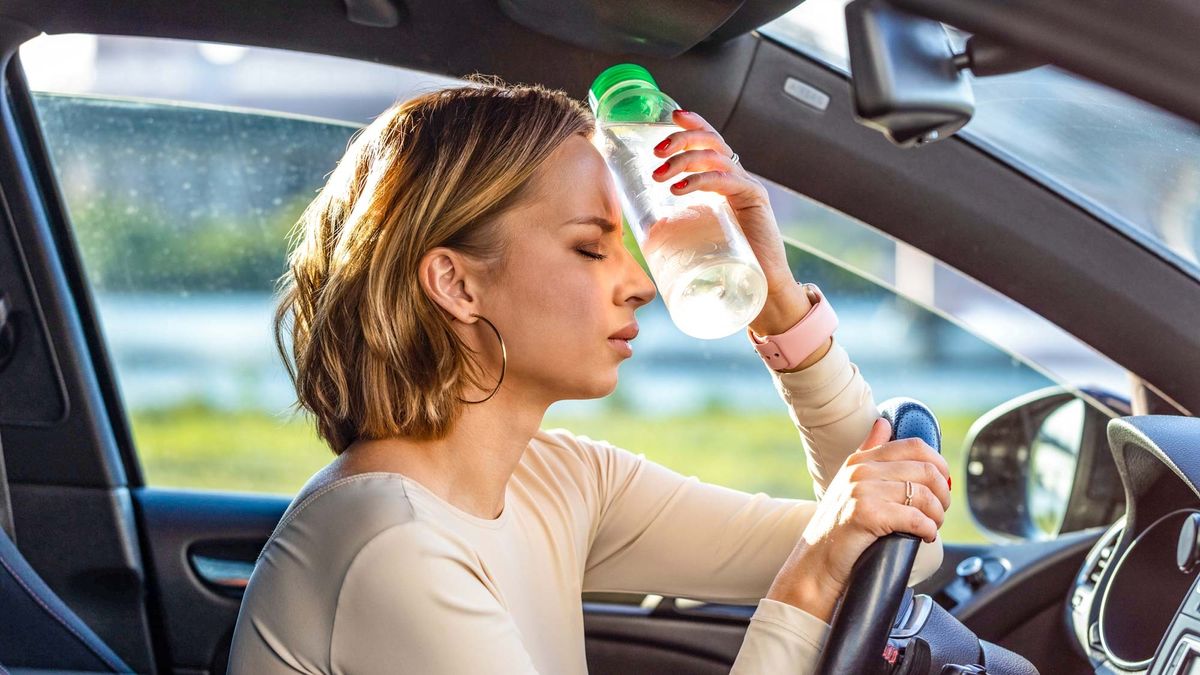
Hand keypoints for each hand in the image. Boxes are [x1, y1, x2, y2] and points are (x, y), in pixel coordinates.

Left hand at [649, 109, 794, 292]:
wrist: (763, 288)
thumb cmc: (728, 265)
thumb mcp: (698, 235)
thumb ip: (680, 224)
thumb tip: (644, 229)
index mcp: (726, 181)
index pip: (710, 141)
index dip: (693, 124)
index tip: (670, 116)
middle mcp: (738, 178)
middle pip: (711, 141)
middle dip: (682, 139)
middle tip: (656, 151)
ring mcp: (748, 187)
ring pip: (715, 157)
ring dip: (683, 160)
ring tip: (659, 174)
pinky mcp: (755, 201)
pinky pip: (726, 180)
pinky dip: (700, 180)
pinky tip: (679, 188)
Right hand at [766, 417, 951, 619]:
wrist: (815, 561)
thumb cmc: (837, 527)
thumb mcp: (849, 482)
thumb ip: (868, 452)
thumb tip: (884, 423)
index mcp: (861, 460)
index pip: (914, 447)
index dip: (939, 465)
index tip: (941, 486)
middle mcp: (861, 470)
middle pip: (926, 471)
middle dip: (942, 494)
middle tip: (940, 512)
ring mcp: (862, 490)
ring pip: (924, 496)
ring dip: (937, 515)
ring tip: (932, 526)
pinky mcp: (867, 514)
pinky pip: (915, 518)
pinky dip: (928, 529)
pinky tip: (925, 536)